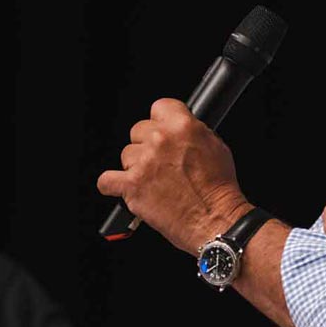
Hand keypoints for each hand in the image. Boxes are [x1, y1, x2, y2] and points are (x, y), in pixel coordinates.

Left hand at [97, 98, 247, 253]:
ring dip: (136, 166)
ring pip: (126, 155)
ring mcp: (144, 162)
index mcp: (182, 126)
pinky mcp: (132, 186)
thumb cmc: (218, 188)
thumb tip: (178, 130)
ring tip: (153, 182)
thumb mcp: (215, 146)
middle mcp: (161, 140)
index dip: (160, 121)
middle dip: (147, 145)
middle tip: (160, 163)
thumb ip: (193, 132)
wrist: (215, 219)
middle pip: (138, 130)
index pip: (159, 107)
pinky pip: (106, 180)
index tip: (162, 131)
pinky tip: (124, 187)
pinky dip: (113, 185)